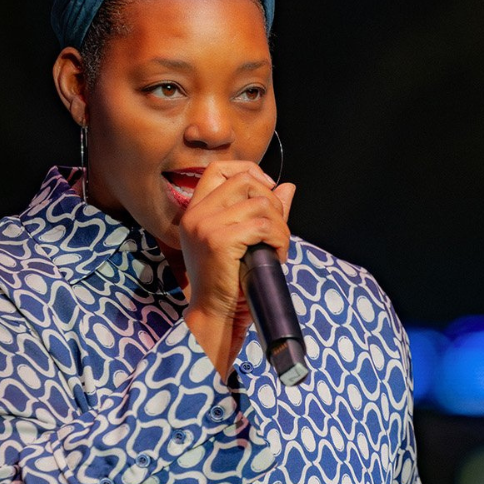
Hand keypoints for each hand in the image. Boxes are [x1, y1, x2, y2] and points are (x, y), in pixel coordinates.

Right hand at [178, 160, 295, 376]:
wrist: (214, 315)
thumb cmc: (227, 283)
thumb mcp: (243, 241)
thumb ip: (263, 211)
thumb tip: (287, 187)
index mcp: (196, 211)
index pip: (218, 168)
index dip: (248, 170)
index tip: (267, 189)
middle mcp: (197, 214)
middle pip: (245, 180)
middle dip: (272, 201)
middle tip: (277, 229)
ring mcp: (206, 225)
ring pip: (261, 204)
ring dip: (280, 226)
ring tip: (277, 248)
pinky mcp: (220, 240)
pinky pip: (265, 226)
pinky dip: (280, 240)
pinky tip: (276, 257)